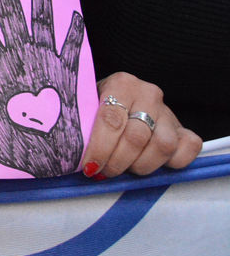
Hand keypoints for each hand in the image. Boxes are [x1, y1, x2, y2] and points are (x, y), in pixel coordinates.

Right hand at [0, 0, 84, 176]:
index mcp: (0, 72)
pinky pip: (73, 49)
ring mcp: (49, 65)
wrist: (61, 161)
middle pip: (11, 18)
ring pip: (43, 23)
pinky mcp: (69, 76)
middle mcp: (24, 61)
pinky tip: (76, 15)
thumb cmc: (18, 143)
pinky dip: (74, 33)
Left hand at [80, 73, 201, 178]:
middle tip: (105, 171)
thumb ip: (82, 125)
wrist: (125, 105)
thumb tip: (68, 152)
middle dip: (117, 161)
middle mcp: (148, 94)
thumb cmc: (100, 110)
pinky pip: (187, 150)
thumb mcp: (87, 109)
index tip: (89, 166)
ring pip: (162, 146)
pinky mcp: (185, 130)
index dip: (99, 148)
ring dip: (141, 165)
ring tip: (126, 168)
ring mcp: (169, 112)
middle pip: (136, 137)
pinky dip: (172, 164)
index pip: (111, 119)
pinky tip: (153, 164)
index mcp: (121, 83)